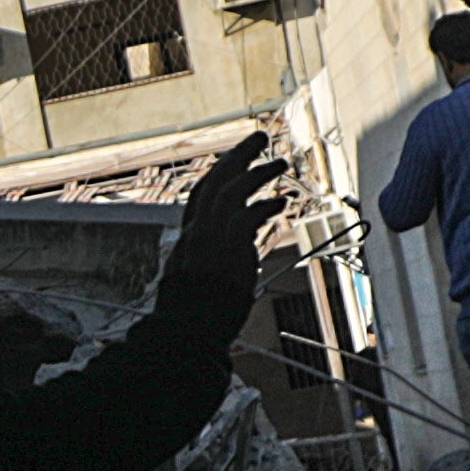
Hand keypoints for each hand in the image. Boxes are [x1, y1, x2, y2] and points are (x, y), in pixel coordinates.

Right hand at [160, 137, 291, 309]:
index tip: (236, 160)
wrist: (187, 334)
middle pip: (216, 181)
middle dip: (239, 155)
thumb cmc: (196, 319)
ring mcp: (210, 237)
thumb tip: (244, 253)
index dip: (220, 174)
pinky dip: (266, 205)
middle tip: (259, 136)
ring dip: (258, 172)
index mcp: (188, 240)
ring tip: (280, 161)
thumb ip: (219, 263)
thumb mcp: (199, 284)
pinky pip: (249, 214)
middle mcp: (196, 232)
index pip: (202, 195)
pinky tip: (282, 202)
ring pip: (232, 190)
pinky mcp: (228, 247)